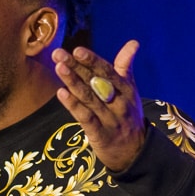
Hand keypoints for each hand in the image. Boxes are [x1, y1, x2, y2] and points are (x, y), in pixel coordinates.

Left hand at [52, 39, 146, 172]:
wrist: (136, 153)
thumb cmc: (128, 117)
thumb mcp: (130, 91)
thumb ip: (125, 67)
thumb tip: (133, 43)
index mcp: (126, 90)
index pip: (108, 71)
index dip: (92, 61)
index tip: (77, 50)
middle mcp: (119, 102)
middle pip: (95, 82)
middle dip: (76, 67)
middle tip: (58, 53)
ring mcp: (110, 119)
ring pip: (89, 98)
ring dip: (73, 82)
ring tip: (59, 68)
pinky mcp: (100, 134)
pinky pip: (86, 118)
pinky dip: (74, 105)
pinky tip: (61, 93)